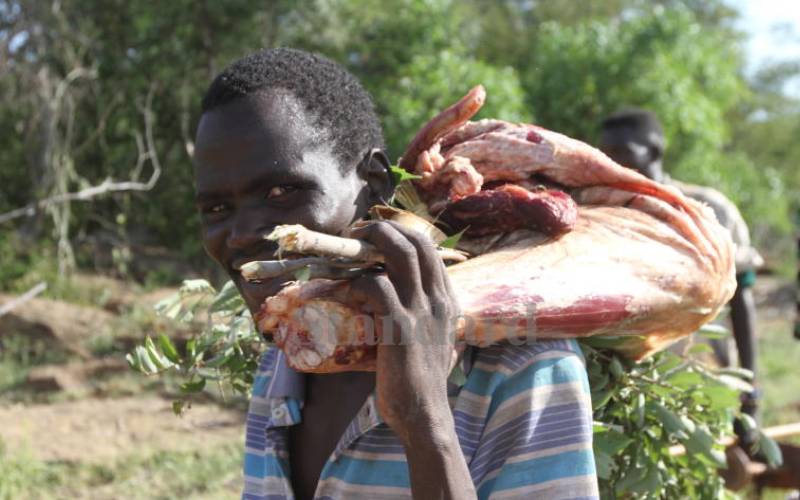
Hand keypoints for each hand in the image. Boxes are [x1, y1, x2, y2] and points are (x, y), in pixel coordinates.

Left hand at [348, 220, 459, 444]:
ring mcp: (421, 312)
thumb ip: (426, 318)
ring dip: (374, 242)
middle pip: (418, 242)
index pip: (431, 249)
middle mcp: (439, 300)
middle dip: (387, 228)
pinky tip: (348, 289)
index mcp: (448, 301)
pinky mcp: (400, 328)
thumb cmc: (423, 380)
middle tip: (361, 231)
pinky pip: (378, 288)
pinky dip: (359, 282)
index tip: (379, 234)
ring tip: (352, 243)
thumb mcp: (436, 340)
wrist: (425, 413)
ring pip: (401, 255)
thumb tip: (400, 302)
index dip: (403, 233)